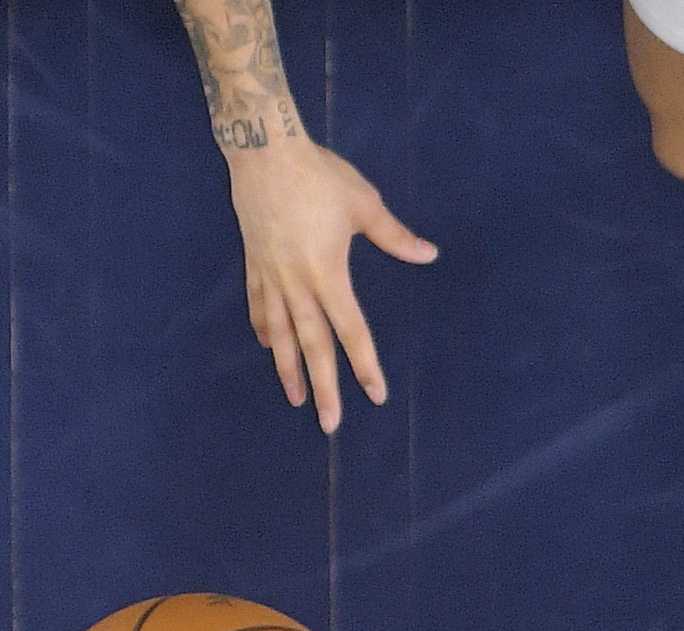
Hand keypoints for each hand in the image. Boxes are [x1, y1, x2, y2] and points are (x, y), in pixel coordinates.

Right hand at [226, 138, 436, 428]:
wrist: (265, 154)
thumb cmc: (320, 176)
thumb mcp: (364, 204)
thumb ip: (394, 236)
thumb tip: (428, 255)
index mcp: (329, 273)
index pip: (351, 330)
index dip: (364, 364)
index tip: (374, 393)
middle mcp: (298, 284)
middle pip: (313, 346)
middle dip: (324, 386)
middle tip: (329, 423)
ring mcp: (272, 277)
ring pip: (280, 335)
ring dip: (288, 369)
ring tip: (296, 398)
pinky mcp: (255, 264)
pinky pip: (259, 306)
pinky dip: (263, 328)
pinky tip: (265, 345)